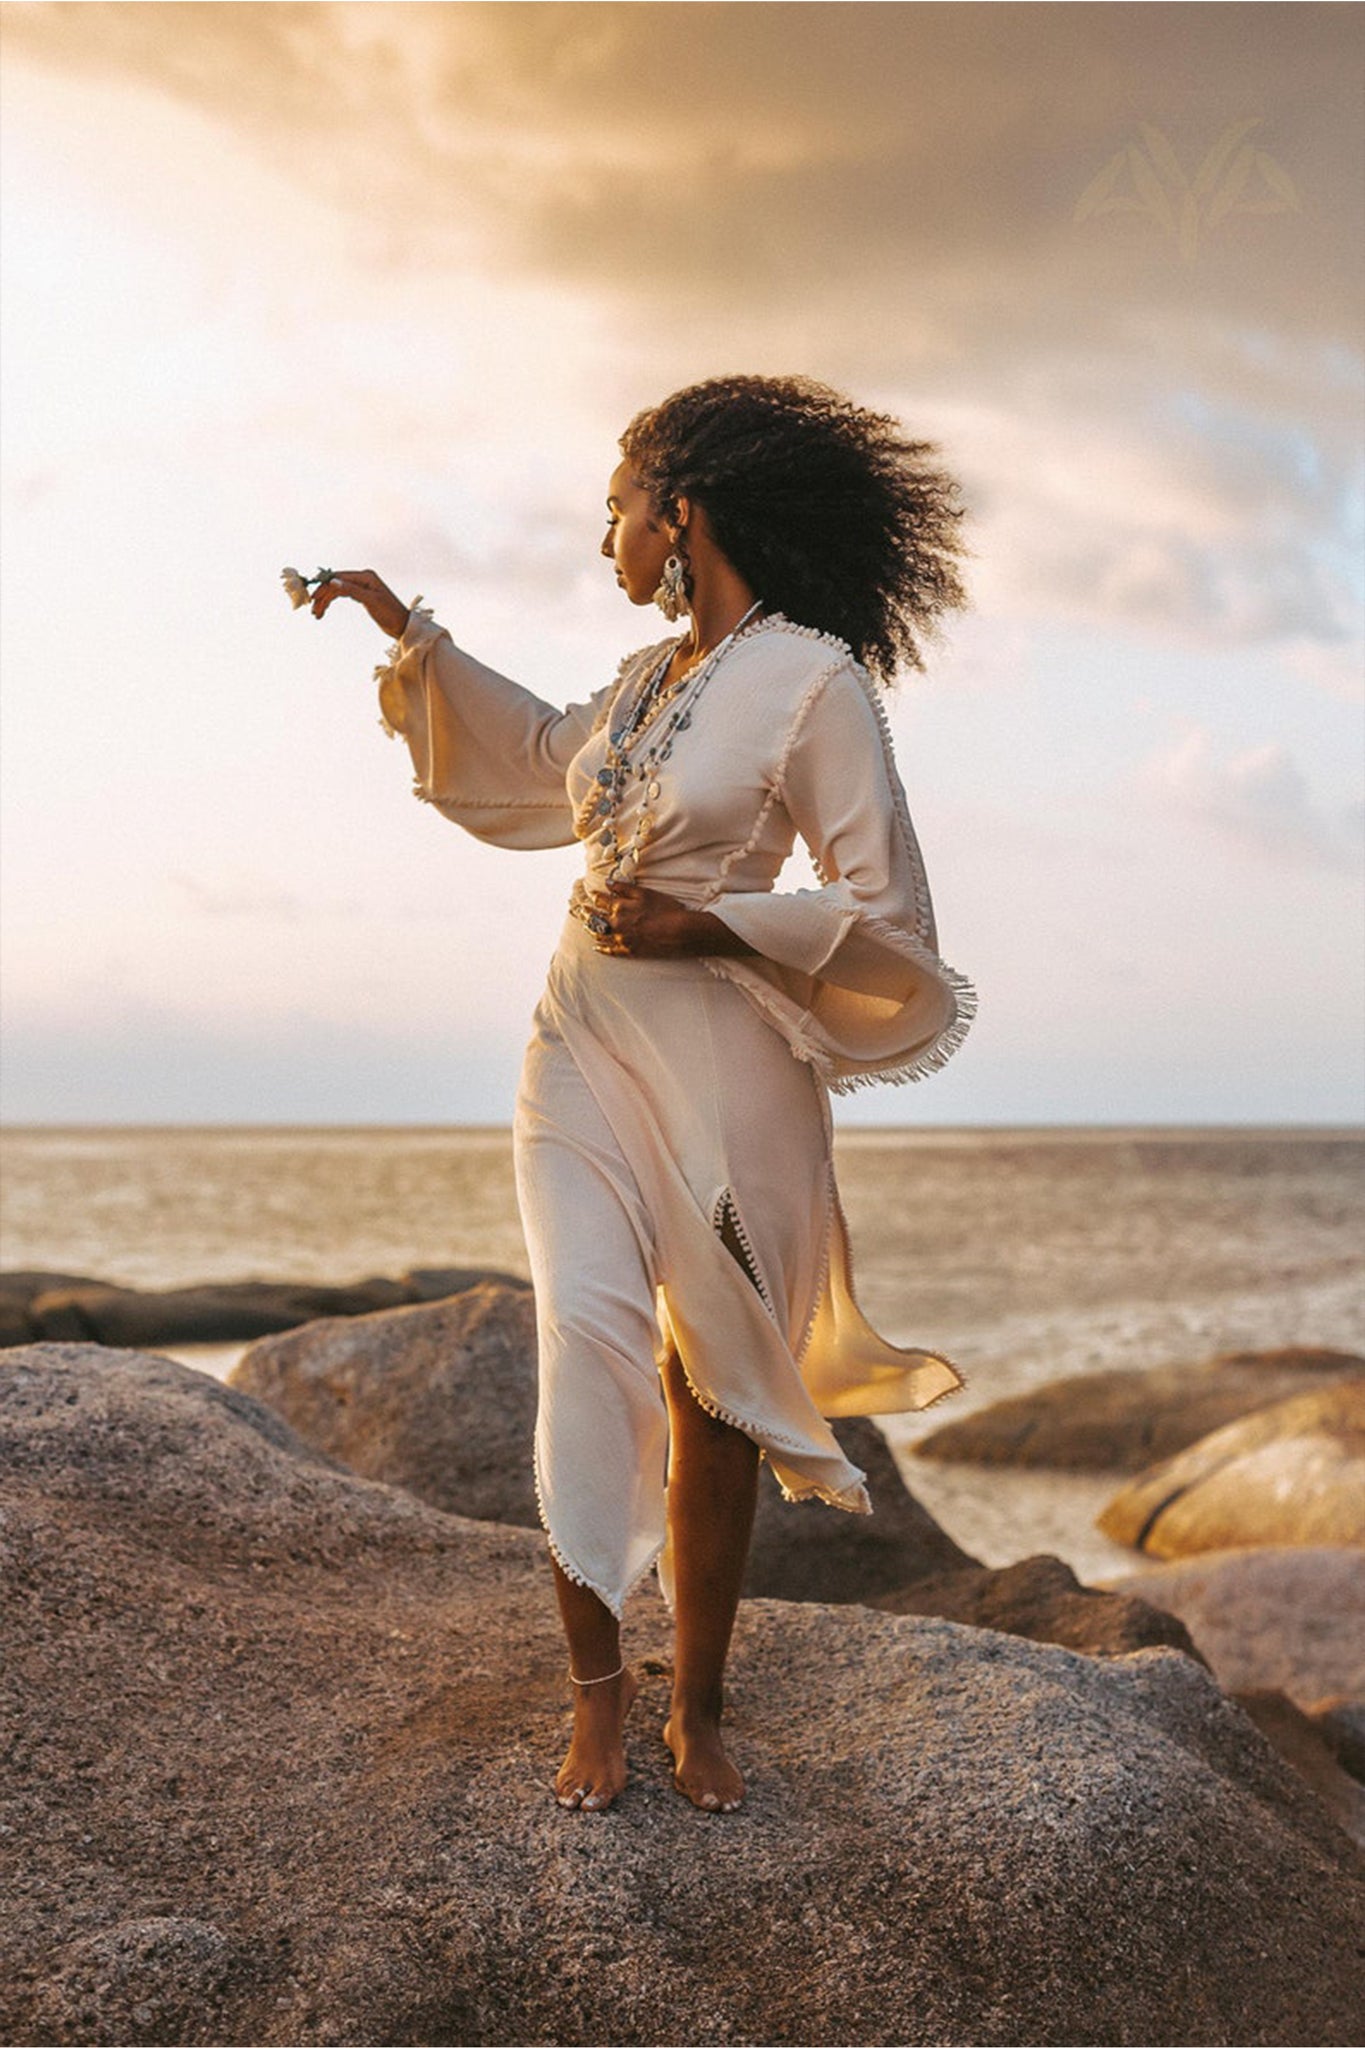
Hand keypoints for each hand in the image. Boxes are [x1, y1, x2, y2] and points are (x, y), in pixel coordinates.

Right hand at [309, 569, 410, 639]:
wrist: (402, 625)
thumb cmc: (390, 613)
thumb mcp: (371, 601)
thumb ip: (352, 590)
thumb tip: (333, 582)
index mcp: (365, 576)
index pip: (338, 578)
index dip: (324, 587)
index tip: (313, 599)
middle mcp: (362, 578)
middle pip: (335, 584)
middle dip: (323, 596)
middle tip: (314, 611)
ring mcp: (361, 586)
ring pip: (337, 591)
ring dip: (326, 601)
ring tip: (317, 614)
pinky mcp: (361, 595)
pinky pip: (342, 595)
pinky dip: (333, 602)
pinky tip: (325, 610)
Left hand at [586, 882, 755, 958]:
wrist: (680, 932)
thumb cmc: (666, 909)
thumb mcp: (645, 893)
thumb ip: (624, 888)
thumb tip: (608, 883)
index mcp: (620, 907)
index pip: (601, 900)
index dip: (594, 896)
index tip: (589, 893)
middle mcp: (617, 924)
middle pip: (595, 918)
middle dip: (586, 912)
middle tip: (579, 909)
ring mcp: (622, 939)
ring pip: (600, 934)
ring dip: (591, 929)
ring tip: (584, 926)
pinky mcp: (629, 951)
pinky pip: (610, 950)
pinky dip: (602, 948)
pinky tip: (597, 946)